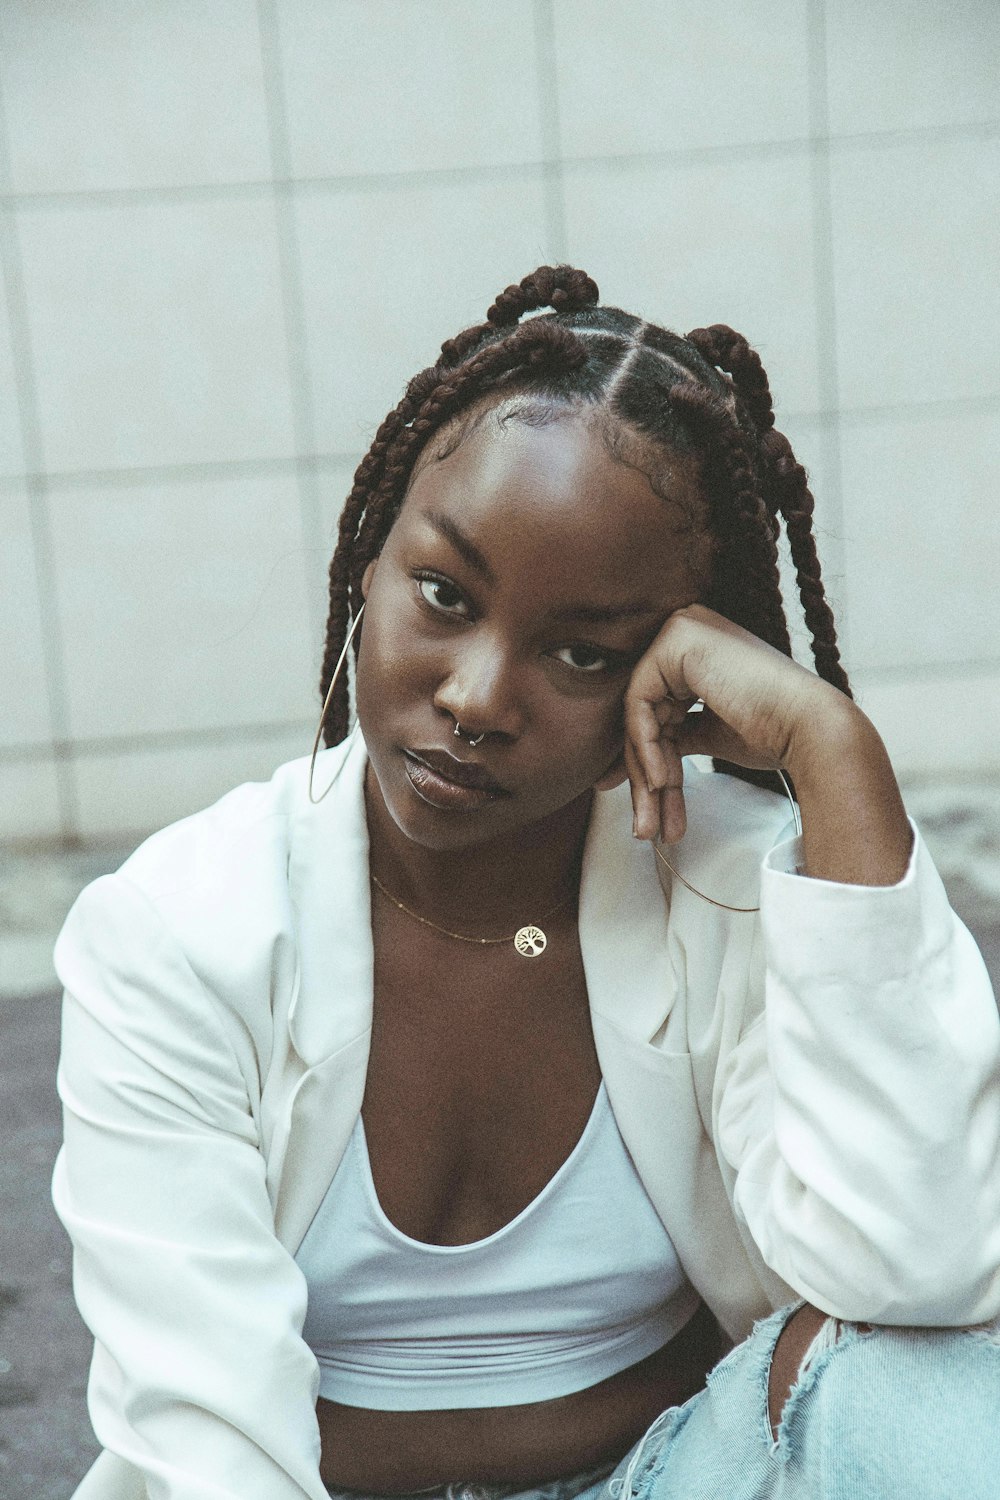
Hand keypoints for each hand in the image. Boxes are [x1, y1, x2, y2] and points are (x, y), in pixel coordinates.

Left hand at [624, 604, 829, 842]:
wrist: (811, 730)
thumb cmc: (774, 733)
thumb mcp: (711, 732)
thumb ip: (675, 735)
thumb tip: (636, 763)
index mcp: (698, 645)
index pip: (656, 707)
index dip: (650, 759)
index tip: (646, 806)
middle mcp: (687, 627)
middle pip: (646, 712)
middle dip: (645, 774)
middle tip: (646, 825)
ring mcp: (681, 629)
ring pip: (639, 715)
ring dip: (645, 774)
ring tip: (653, 822)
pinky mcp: (676, 642)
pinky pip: (639, 705)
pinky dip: (647, 748)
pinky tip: (662, 782)